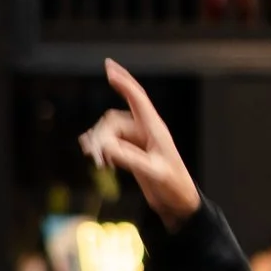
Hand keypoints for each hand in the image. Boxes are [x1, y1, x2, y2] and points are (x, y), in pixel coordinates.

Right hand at [79, 60, 200, 230]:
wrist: (178, 204)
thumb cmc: (173, 186)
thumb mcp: (152, 172)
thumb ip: (128, 158)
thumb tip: (104, 147)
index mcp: (155, 129)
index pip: (137, 98)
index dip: (123, 81)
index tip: (108, 66)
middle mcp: (146, 131)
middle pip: (115, 120)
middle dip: (101, 133)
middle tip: (92, 154)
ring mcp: (138, 142)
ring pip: (110, 133)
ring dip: (100, 144)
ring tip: (97, 162)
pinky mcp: (133, 154)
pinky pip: (112, 144)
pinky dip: (103, 149)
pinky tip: (97, 159)